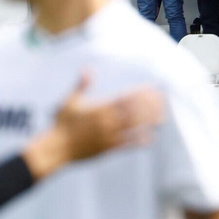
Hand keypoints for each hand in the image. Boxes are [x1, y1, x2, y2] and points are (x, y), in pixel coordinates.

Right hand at [21, 73, 163, 179]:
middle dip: (149, 106)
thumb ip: (82, 85)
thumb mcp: (70, 101)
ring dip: (148, 122)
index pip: (125, 98)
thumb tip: (87, 68)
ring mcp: (108, 136)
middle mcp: (106, 122)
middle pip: (133, 112)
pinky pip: (126, 145)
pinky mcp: (107, 149)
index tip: (152, 89)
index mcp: (100, 108)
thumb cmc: (61, 124)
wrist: (55, 149)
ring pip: (133, 128)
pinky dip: (139, 141)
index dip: (141, 93)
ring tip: (161, 118)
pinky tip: (150, 138)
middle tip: (162, 102)